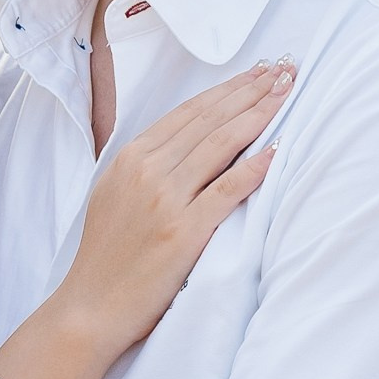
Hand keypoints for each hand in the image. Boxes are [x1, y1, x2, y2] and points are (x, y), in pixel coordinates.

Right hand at [57, 60, 293, 360]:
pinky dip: (255, 167)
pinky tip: (278, 148)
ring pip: (221, 144)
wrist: (90, 307)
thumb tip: (186, 143)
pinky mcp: (184, 232)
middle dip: (251, 90)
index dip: (228, 88)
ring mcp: (165, 200)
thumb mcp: (114, 195)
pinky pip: (227, 190)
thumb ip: (145, 166)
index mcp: (130, 158)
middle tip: (285, 70)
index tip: (257, 73)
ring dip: (260, 114)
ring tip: (287, 94)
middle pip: (210, 120)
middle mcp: (146, 170)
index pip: (189, 112)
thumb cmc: (106, 257)